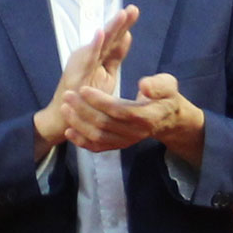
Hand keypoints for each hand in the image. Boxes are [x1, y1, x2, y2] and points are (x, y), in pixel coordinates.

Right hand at [33, 6, 136, 154]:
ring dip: (110, 29)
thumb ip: (115, 56)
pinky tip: (100, 33)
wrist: (64, 118)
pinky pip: (87, 60)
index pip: (114, 38)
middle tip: (133, 9)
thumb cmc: (85, 97)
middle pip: (108, 37)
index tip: (135, 10)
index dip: (124, 25)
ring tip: (121, 15)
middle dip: (120, 22)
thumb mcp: (106, 74)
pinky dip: (93, 46)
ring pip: (99, 44)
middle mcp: (88, 56)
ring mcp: (81, 65)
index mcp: (97, 56)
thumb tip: (127, 35)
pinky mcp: (76, 76)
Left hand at [76, 72, 206, 160]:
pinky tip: (69, 131)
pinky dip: (82, 142)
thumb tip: (143, 85)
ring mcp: (126, 141)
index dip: (99, 101)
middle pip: (105, 124)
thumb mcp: (168, 85)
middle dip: (83, 110)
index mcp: (146, 116)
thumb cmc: (165, 97)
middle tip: (68, 95)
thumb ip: (158, 85)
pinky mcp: (119, 145)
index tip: (83, 89)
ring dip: (79, 124)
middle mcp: (135, 132)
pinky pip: (99, 147)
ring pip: (99, 137)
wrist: (167, 119)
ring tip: (65, 109)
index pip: (119, 110)